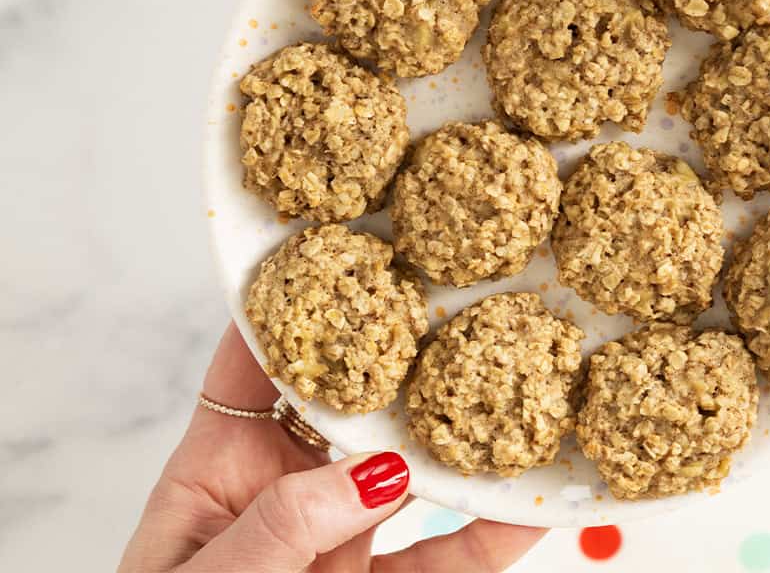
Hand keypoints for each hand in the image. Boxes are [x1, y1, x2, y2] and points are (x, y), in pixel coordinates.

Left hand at [119, 324, 544, 572]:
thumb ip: (285, 526)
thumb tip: (374, 473)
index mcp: (217, 471)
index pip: (254, 366)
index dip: (294, 307)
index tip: (346, 250)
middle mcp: (284, 491)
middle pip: (350, 406)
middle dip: (401, 360)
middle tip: (459, 310)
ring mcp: (339, 538)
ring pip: (409, 474)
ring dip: (460, 443)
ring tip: (513, 396)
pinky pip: (445, 558)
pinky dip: (491, 535)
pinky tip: (529, 509)